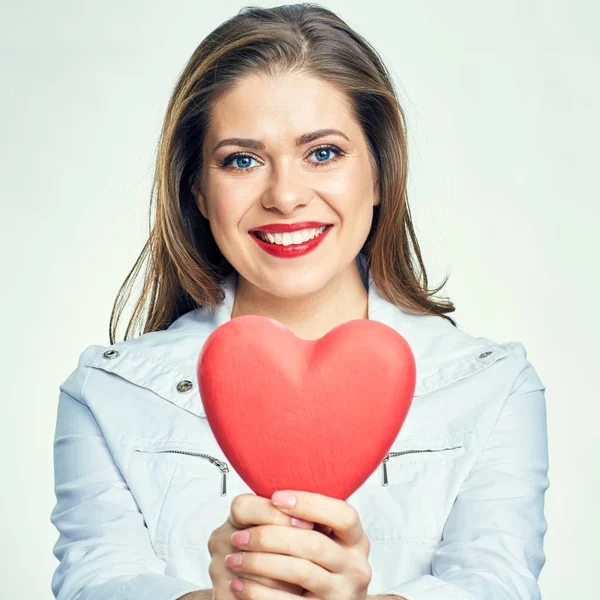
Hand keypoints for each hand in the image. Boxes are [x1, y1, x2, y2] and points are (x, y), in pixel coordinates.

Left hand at [226, 490, 371, 599]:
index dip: (310, 504)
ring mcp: (342, 593)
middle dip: (271, 537)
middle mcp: (356, 566)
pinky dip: (258, 592)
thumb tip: (271, 497)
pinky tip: (239, 584)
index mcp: (355, 539)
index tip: (276, 497)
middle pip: (314, 544)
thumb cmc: (311, 564)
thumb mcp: (318, 537)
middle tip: (239, 536)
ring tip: (234, 559)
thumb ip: (303, 518)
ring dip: (260, 563)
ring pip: (300, 571)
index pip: (343, 515)